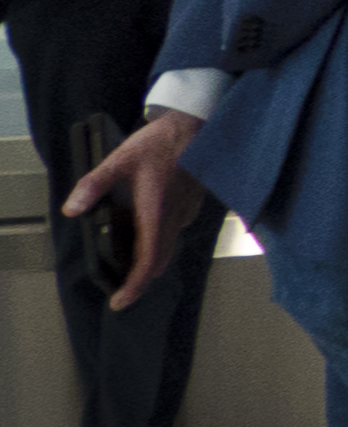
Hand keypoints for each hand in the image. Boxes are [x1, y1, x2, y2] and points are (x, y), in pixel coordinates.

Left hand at [64, 110, 206, 309]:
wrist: (197, 125)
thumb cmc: (160, 142)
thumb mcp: (119, 159)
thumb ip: (93, 185)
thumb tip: (72, 210)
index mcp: (156, 213)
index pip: (148, 261)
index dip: (134, 286)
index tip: (120, 301)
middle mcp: (174, 219)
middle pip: (159, 262)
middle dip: (140, 279)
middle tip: (120, 288)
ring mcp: (186, 213)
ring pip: (168, 249)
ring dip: (150, 261)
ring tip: (129, 264)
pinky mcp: (191, 206)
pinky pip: (174, 234)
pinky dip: (160, 244)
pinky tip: (146, 231)